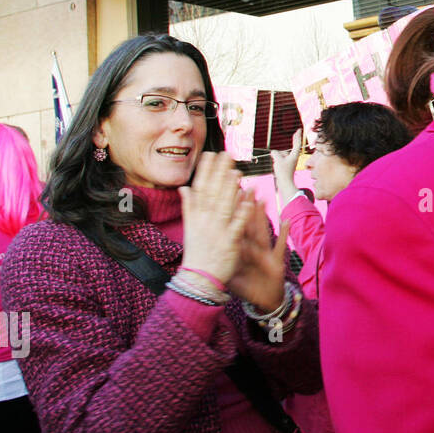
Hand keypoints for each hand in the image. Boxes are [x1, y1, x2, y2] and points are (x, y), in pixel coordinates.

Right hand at [178, 153, 253, 284]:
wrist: (198, 279)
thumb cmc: (196, 252)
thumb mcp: (190, 227)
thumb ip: (189, 206)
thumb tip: (184, 187)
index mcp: (197, 216)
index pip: (201, 188)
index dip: (207, 171)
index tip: (211, 154)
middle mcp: (205, 221)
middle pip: (213, 193)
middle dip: (220, 173)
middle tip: (227, 154)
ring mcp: (217, 231)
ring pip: (224, 207)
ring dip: (230, 189)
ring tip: (237, 172)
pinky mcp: (230, 243)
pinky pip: (237, 227)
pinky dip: (242, 214)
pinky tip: (249, 201)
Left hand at [225, 192, 289, 312]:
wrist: (266, 300)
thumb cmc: (249, 285)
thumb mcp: (233, 272)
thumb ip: (223, 259)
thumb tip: (207, 246)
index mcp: (241, 251)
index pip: (234, 229)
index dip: (231, 214)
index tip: (226, 196)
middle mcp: (253, 249)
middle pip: (249, 225)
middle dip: (247, 208)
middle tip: (245, 189)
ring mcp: (265, 254)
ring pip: (263, 232)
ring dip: (263, 216)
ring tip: (262, 199)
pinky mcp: (276, 262)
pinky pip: (280, 247)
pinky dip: (283, 235)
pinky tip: (286, 221)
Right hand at [271, 128, 302, 189]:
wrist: (285, 183)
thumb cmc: (283, 172)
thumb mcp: (278, 160)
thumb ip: (275, 153)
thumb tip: (274, 151)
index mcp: (294, 155)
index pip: (297, 143)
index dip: (297, 136)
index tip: (299, 129)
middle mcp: (294, 158)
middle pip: (294, 146)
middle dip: (295, 139)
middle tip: (297, 132)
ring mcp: (291, 161)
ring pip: (285, 153)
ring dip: (281, 153)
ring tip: (280, 161)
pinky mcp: (287, 165)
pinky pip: (282, 158)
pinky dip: (279, 157)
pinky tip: (276, 161)